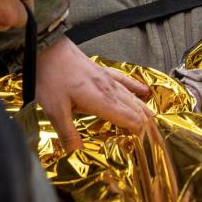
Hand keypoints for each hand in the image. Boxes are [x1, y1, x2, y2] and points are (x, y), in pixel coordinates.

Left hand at [36, 37, 153, 150]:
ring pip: (131, 95)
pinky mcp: (102, 70)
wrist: (48, 47)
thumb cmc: (51, 76)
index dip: (139, 131)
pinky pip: (124, 79)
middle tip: (153, 136)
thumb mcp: (54, 109)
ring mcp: (107, 78)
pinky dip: (136, 86)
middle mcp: (109, 90)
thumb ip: (68, 132)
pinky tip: (144, 89)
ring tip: (153, 118)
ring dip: (143, 108)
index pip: (128, 118)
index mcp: (101, 101)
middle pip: (133, 108)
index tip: (146, 144)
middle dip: (145, 122)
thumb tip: (77, 153)